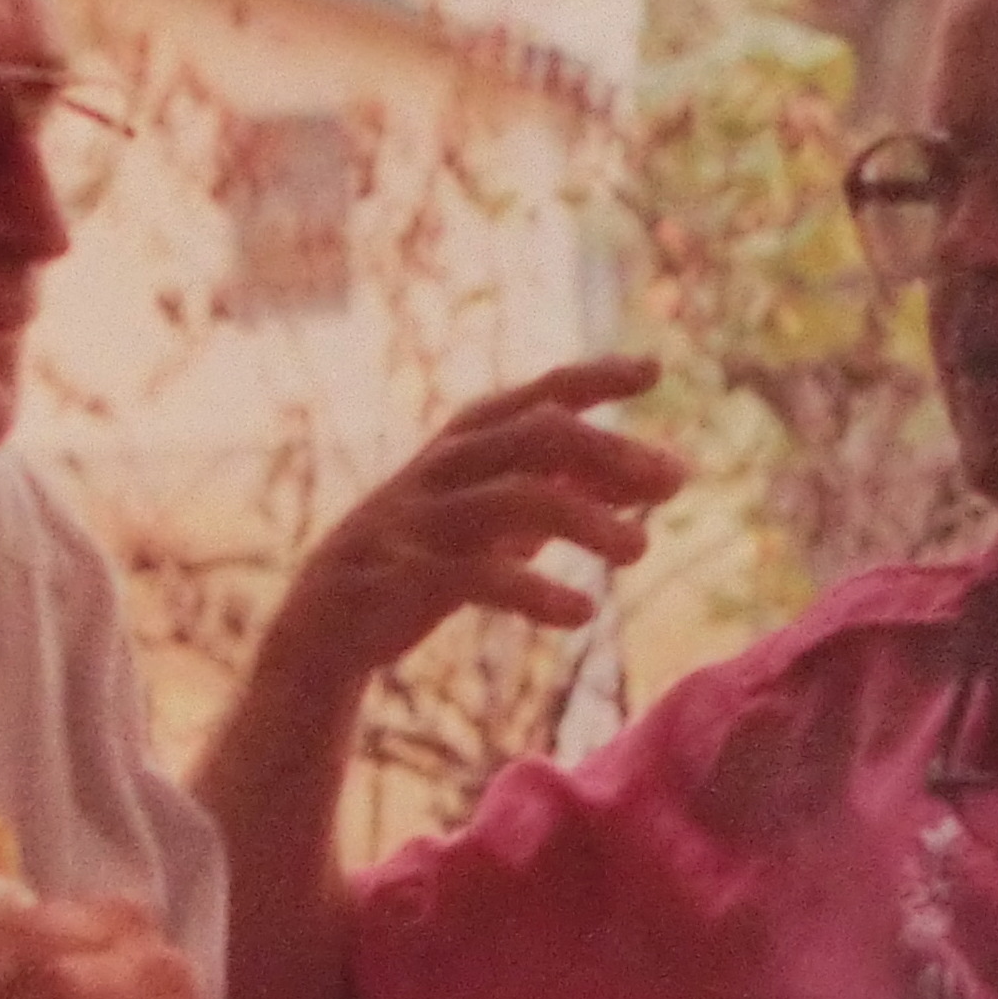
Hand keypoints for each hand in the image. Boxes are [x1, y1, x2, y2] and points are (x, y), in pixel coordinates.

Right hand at [269, 358, 686, 688]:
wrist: (324, 627)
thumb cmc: (425, 559)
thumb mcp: (497, 517)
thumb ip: (562, 486)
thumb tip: (651, 468)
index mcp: (461, 445)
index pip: (537, 396)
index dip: (594, 377)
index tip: (655, 371)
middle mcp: (440, 469)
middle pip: (533, 435)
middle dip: (609, 451)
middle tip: (673, 482)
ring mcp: (418, 521)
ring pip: (509, 499)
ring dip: (586, 518)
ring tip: (640, 549)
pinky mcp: (402, 578)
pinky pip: (475, 576)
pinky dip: (535, 591)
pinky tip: (581, 614)